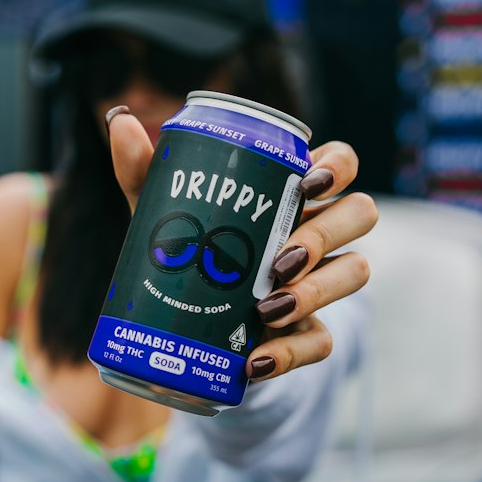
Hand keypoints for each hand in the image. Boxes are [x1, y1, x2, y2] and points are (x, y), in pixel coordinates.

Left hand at [106, 111, 375, 380]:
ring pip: (356, 272)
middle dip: (326, 233)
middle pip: (360, 214)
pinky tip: (256, 361)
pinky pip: (323, 342)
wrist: (188, 335)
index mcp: (295, 193)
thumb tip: (120, 120)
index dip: (338, 167)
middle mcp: (320, 233)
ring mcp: (322, 284)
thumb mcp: (165, 214)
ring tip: (268, 308)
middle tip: (279, 257)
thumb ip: (145, 171)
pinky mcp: (311, 334)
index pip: (342, 163)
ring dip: (317, 290)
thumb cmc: (189, 252)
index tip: (307, 182)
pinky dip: (291, 353)